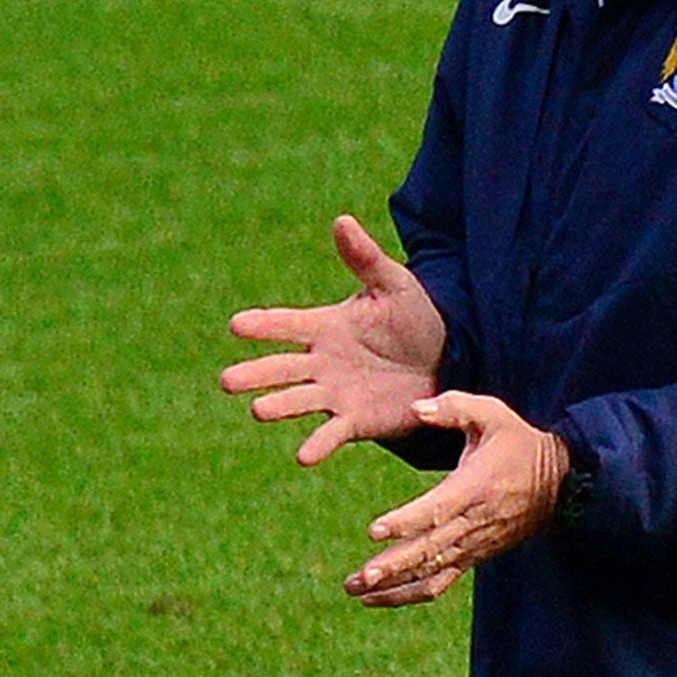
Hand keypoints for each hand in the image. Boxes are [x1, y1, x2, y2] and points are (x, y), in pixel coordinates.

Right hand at [222, 215, 446, 465]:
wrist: (449, 359)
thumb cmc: (416, 317)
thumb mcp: (393, 284)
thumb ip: (365, 258)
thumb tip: (342, 220)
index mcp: (325, 326)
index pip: (287, 325)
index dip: (263, 325)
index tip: (236, 325)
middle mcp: (322, 362)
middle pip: (281, 368)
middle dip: (255, 374)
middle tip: (227, 381)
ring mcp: (335, 394)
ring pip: (299, 400)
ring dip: (279, 406)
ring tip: (258, 410)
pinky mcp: (356, 422)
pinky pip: (332, 434)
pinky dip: (318, 445)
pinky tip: (304, 456)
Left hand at [344, 391, 567, 607]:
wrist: (562, 482)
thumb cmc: (518, 442)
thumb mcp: (493, 414)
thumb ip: (454, 407)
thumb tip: (417, 408)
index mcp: (474, 487)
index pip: (436, 510)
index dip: (405, 522)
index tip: (374, 531)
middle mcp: (473, 523)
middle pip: (429, 550)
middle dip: (394, 566)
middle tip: (360, 578)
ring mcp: (474, 544)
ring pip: (431, 573)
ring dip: (393, 586)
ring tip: (355, 589)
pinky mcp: (474, 556)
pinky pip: (441, 582)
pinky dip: (410, 594)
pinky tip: (378, 598)